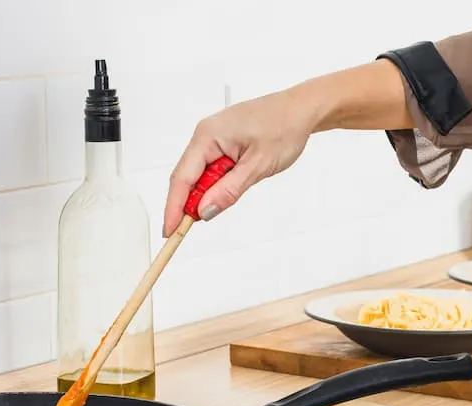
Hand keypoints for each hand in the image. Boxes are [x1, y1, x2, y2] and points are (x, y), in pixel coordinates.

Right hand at [162, 89, 315, 236]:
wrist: (301, 109)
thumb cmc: (284, 127)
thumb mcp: (258, 165)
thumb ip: (229, 191)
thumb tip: (204, 211)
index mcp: (208, 135)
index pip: (182, 178)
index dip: (174, 208)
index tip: (170, 231)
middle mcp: (205, 134)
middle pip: (186, 178)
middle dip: (188, 204)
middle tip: (190, 229)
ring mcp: (212, 138)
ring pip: (199, 175)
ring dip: (205, 194)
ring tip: (222, 203)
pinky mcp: (221, 143)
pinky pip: (209, 168)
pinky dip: (214, 185)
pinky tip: (226, 190)